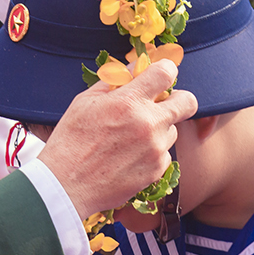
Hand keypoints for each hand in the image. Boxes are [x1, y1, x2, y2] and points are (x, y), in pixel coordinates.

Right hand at [37, 60, 197, 218]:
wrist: (66, 185)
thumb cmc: (70, 141)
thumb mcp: (84, 102)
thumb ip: (113, 82)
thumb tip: (133, 69)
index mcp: (129, 101)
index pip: (166, 73)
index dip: (166, 70)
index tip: (161, 75)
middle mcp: (148, 124)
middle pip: (188, 102)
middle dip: (179, 99)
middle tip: (164, 104)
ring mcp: (155, 149)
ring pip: (173, 130)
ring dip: (159, 129)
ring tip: (132, 138)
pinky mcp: (156, 170)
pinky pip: (165, 154)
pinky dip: (152, 153)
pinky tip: (129, 157)